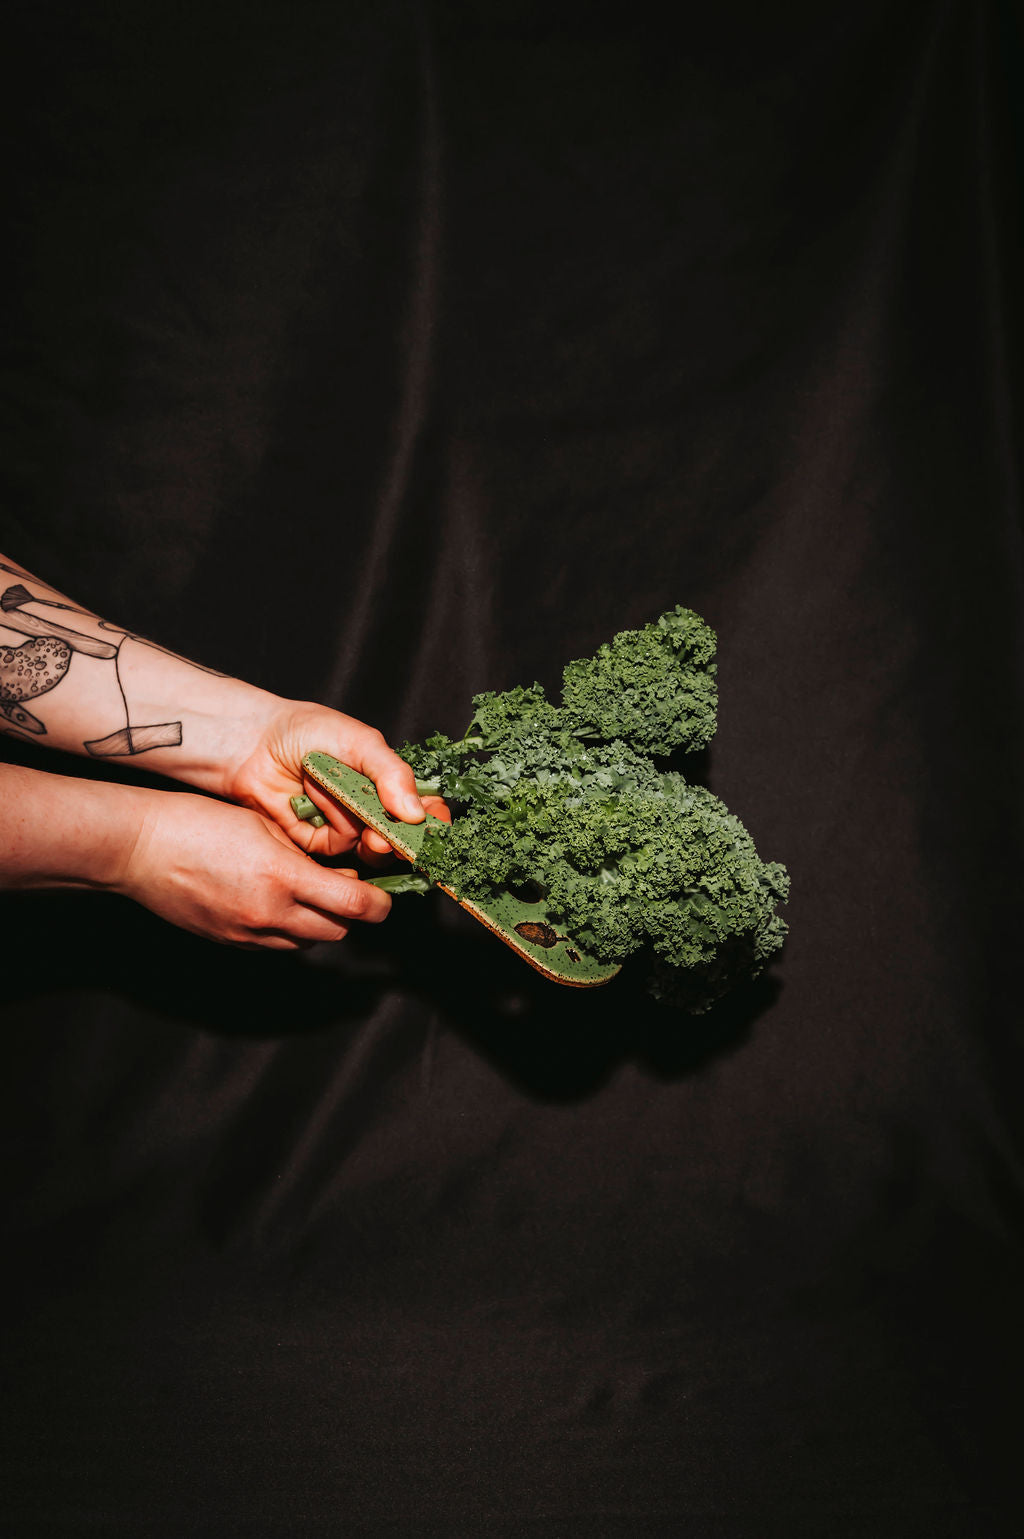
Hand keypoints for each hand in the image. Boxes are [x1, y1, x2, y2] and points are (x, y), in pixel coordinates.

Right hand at [119, 789, 392, 948]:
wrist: (141, 848)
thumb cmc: (201, 823)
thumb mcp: (265, 827)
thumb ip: (306, 856)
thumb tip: (340, 879)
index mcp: (283, 876)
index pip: (354, 905)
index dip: (379, 905)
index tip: (385, 897)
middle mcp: (269, 913)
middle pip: (337, 931)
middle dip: (351, 913)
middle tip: (350, 888)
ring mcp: (248, 934)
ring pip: (307, 942)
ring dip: (320, 923)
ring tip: (311, 894)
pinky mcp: (229, 942)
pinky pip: (276, 945)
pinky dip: (288, 929)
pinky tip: (278, 903)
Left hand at [225, 699, 449, 864]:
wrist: (253, 743)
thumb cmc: (307, 731)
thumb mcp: (359, 742)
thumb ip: (391, 774)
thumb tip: (416, 813)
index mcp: (388, 782)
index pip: (425, 808)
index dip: (434, 821)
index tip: (434, 826)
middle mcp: (372, 809)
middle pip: (403, 838)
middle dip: (402, 842)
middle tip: (393, 840)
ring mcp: (347, 828)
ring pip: (373, 850)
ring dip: (367, 836)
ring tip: (359, 824)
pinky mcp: (319, 844)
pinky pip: (338, 850)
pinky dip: (331, 827)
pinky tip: (313, 803)